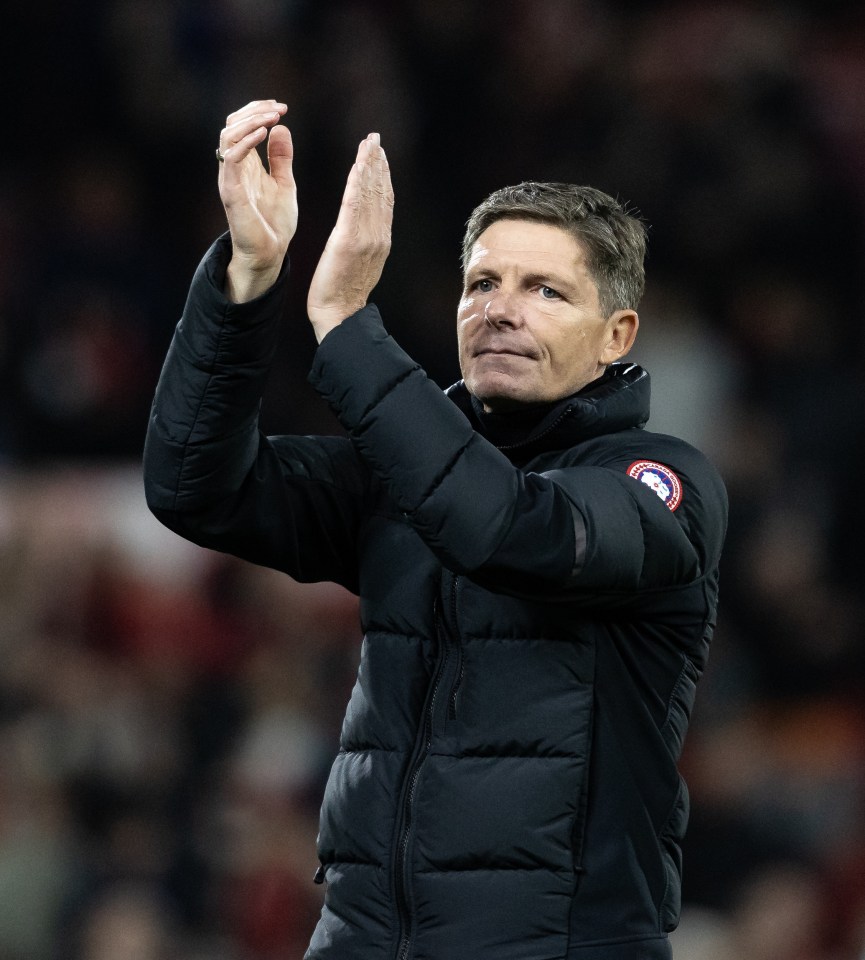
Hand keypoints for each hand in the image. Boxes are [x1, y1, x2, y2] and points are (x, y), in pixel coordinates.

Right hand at [217, 99, 296, 301]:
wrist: (270, 254)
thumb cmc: (275, 224)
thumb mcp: (284, 183)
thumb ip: (281, 157)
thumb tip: (281, 127)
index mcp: (245, 164)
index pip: (241, 125)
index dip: (258, 111)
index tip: (282, 108)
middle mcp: (233, 168)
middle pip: (231, 124)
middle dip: (255, 110)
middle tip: (280, 108)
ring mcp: (230, 179)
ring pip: (227, 136)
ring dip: (251, 121)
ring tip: (273, 117)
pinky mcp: (231, 192)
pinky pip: (231, 158)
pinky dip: (246, 141)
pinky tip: (265, 133)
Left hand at [307, 133, 393, 341]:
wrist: (338, 314)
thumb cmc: (341, 293)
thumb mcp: (357, 264)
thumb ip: (363, 243)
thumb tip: (361, 228)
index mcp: (380, 241)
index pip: (384, 202)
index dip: (383, 177)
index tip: (379, 155)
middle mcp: (378, 236)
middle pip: (381, 193)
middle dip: (378, 164)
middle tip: (375, 139)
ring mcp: (367, 238)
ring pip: (371, 194)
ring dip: (371, 165)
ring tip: (369, 143)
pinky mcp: (349, 240)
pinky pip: (355, 203)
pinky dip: (359, 181)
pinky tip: (359, 163)